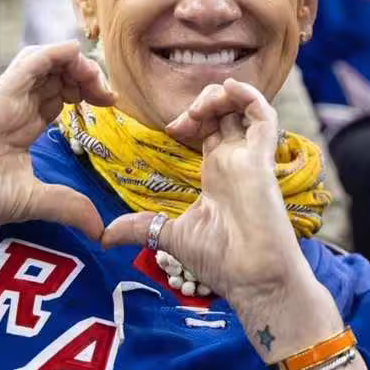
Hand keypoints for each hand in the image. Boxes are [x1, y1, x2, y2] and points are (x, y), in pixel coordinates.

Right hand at [0, 42, 115, 239]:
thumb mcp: (35, 201)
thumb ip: (69, 206)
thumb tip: (99, 230)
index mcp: (25, 125)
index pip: (61, 94)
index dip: (89, 91)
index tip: (111, 103)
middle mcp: (17, 107)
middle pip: (57, 73)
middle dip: (88, 75)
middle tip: (107, 93)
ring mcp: (6, 99)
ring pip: (44, 62)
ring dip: (74, 62)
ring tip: (93, 79)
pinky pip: (27, 64)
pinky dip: (52, 54)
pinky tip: (73, 54)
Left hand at [102, 79, 306, 301]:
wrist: (252, 279)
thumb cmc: (223, 261)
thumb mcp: (171, 237)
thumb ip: (142, 227)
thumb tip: (105, 235)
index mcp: (217, 174)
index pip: (209, 130)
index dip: (190, 118)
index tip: (168, 128)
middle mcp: (234, 161)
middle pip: (226, 113)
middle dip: (203, 103)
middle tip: (181, 119)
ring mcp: (249, 158)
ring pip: (244, 108)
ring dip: (220, 96)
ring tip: (199, 106)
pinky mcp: (262, 159)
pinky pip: (264, 116)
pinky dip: (248, 96)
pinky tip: (227, 90)